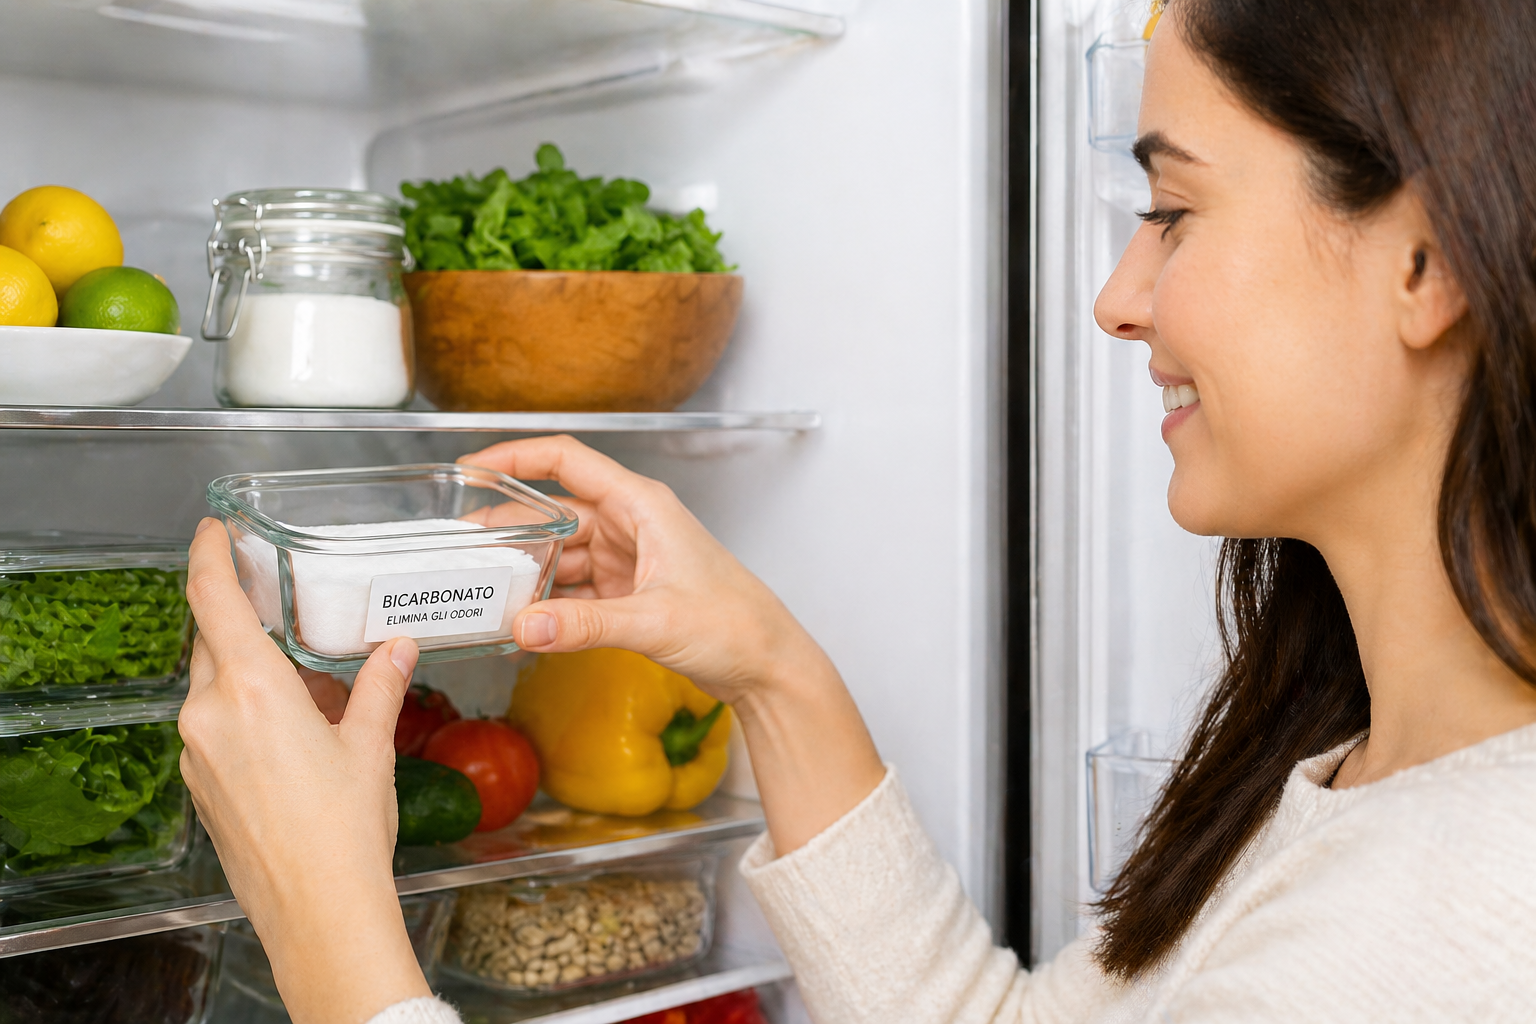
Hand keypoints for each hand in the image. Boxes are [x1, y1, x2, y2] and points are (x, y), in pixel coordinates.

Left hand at [179, 519, 429, 1023]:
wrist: (318, 909)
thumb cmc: (344, 831)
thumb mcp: (369, 746)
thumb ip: (378, 686)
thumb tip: (396, 649)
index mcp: (251, 691)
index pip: (211, 600)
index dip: (208, 556)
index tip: (213, 530)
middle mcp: (210, 715)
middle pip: (212, 642)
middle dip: (243, 622)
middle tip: (281, 608)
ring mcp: (198, 753)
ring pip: (214, 686)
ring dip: (250, 673)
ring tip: (307, 685)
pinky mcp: (201, 786)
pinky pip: (215, 726)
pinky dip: (245, 713)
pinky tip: (291, 732)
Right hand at [459, 436, 884, 852]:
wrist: (766, 666)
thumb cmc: (734, 625)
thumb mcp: (654, 622)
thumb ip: (585, 626)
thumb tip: (524, 626)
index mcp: (641, 506)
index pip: (567, 461)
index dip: (515, 457)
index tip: (470, 468)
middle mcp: (631, 525)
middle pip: (553, 513)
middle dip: (506, 530)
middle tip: (459, 551)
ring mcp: (627, 559)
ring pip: (559, 554)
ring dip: (524, 573)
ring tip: (479, 591)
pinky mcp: (627, 593)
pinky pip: (573, 589)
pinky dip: (547, 604)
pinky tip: (520, 624)